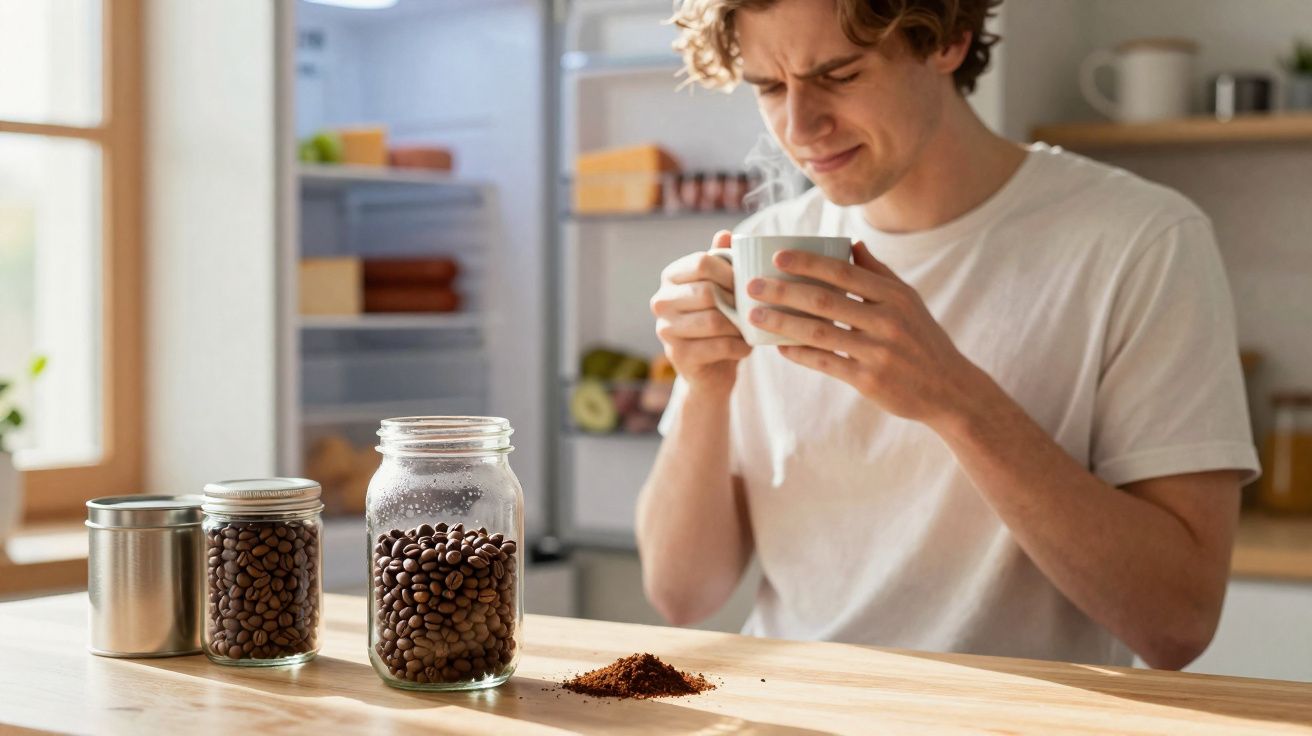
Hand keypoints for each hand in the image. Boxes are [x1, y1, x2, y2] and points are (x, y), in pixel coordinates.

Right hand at [650, 230, 751, 395]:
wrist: (710, 368)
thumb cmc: (719, 319)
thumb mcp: (722, 287)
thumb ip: (722, 261)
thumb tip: (725, 234)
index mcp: (671, 276)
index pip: (702, 262)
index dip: (731, 271)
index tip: (749, 283)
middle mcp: (661, 300)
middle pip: (707, 292)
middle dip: (737, 301)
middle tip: (754, 309)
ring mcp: (665, 329)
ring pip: (714, 320)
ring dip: (740, 326)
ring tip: (751, 328)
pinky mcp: (678, 355)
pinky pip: (718, 346)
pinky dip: (739, 347)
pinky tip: (746, 347)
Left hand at [745, 242, 992, 428]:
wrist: (949, 389)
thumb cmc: (923, 339)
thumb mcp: (908, 302)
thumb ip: (878, 273)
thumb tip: (851, 243)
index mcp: (894, 296)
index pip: (844, 272)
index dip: (808, 263)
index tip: (777, 256)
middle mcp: (887, 321)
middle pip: (825, 301)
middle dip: (784, 292)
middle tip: (752, 286)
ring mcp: (878, 352)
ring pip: (820, 333)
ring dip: (783, 323)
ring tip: (754, 317)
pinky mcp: (869, 380)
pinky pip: (826, 363)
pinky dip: (800, 354)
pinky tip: (779, 347)